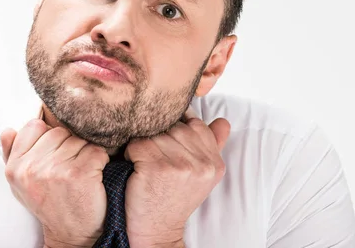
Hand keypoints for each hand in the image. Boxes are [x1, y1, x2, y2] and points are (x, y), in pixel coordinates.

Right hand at [1, 119, 109, 247]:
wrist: (71, 235)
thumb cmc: (48, 204)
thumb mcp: (21, 183)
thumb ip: (12, 154)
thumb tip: (8, 130)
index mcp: (15, 167)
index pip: (34, 126)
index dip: (48, 136)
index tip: (53, 153)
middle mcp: (32, 168)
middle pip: (59, 131)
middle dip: (68, 145)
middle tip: (69, 166)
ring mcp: (56, 170)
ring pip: (79, 140)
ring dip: (84, 153)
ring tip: (79, 172)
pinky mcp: (79, 173)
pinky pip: (96, 150)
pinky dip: (100, 160)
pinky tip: (92, 176)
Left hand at [123, 113, 230, 247]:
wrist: (157, 231)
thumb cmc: (174, 200)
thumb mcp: (201, 175)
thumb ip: (213, 145)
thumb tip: (223, 122)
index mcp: (214, 163)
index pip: (195, 124)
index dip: (176, 130)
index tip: (169, 146)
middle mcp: (201, 163)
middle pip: (174, 126)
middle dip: (160, 137)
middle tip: (155, 157)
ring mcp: (179, 165)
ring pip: (155, 133)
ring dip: (144, 144)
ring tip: (146, 163)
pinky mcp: (155, 168)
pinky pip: (137, 144)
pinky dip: (131, 153)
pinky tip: (136, 167)